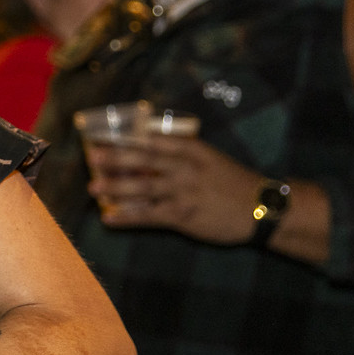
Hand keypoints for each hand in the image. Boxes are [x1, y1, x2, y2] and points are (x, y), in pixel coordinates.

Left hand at [86, 136, 262, 243]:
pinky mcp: (183, 216)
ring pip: (143, 187)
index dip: (126, 138)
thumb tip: (142, 155)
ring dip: (115, 187)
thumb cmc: (231, 182)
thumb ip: (179, 155)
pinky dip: (127, 217)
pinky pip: (149, 215)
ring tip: (93, 187)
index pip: (153, 139)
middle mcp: (186, 168)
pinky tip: (108, 218)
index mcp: (192, 149)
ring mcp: (184, 192)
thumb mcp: (209, 159)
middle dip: (116, 157)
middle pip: (144, 159)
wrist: (262, 208)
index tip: (101, 136)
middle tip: (91, 157)